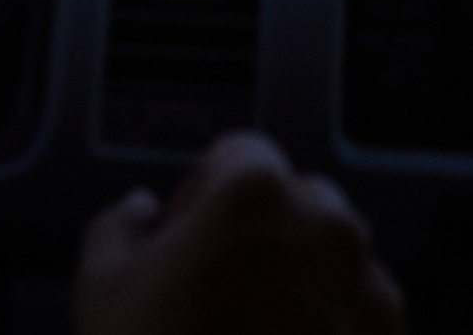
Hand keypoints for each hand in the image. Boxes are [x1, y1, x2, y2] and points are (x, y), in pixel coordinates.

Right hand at [74, 131, 404, 334]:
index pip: (237, 154)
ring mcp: (370, 295)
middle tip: (213, 299)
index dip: (201, 199)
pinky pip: (360, 320)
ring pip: (335, 263)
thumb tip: (139, 213)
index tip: (184, 244)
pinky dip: (332, 334)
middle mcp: (328, 231)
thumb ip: (119, 225)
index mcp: (257, 195)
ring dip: (301, 285)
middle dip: (261, 239)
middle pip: (296, 203)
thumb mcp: (101, 287)